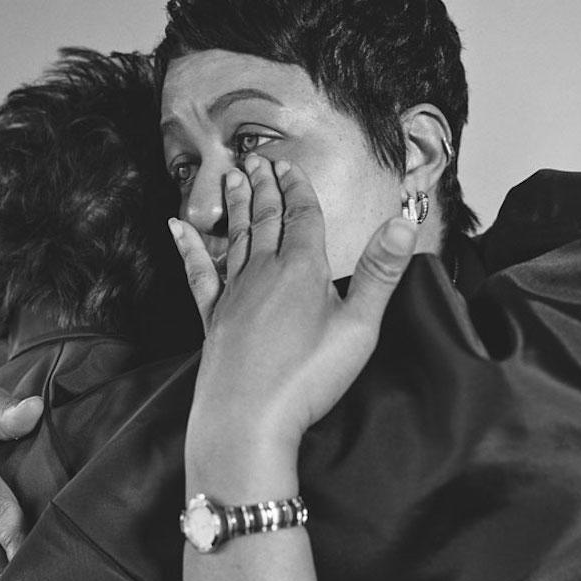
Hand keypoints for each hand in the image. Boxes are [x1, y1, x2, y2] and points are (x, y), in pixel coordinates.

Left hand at [170, 154, 416, 460]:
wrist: (246, 420)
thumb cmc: (307, 379)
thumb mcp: (358, 328)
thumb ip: (380, 272)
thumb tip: (403, 220)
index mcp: (302, 269)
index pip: (302, 216)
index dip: (298, 188)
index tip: (288, 166)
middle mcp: (263, 272)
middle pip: (266, 219)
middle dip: (265, 188)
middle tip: (258, 160)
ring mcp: (233, 294)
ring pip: (236, 237)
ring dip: (236, 206)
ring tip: (232, 179)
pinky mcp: (212, 318)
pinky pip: (199, 272)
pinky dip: (190, 247)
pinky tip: (177, 229)